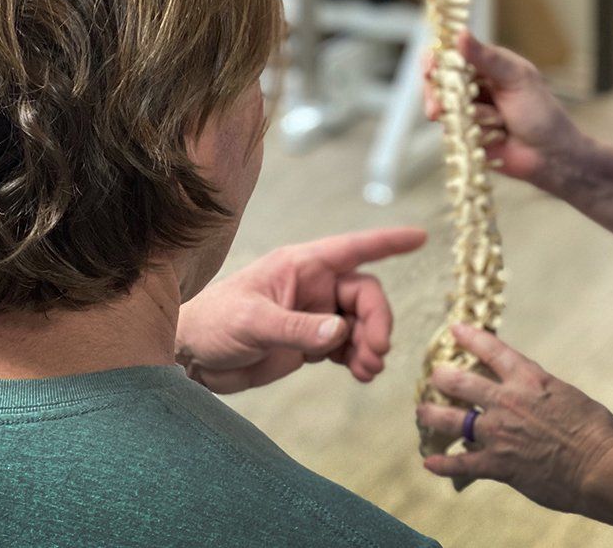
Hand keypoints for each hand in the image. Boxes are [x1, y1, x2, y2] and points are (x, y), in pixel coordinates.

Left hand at [176, 227, 425, 392]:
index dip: (389, 242)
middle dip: (377, 322)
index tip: (420, 237)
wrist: (192, 357)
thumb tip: (341, 333)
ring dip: (371, 344)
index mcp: (302, 266)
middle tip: (375, 353)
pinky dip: (360, 359)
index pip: (354, 248)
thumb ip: (298, 329)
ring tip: (368, 371)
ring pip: (361, 323)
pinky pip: (349, 345)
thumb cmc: (214, 322)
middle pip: (365, 295)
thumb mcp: (253, 323)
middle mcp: (314, 286)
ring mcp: (314, 314)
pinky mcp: (310, 342)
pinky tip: (361, 374)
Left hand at [415, 324, 612, 514]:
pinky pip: (461, 464)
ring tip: (422, 413)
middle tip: (434, 376)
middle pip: (461, 383)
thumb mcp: (567, 395)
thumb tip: (532, 394)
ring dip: (432, 417)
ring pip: (452, 421)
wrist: (600, 467)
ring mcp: (499, 433)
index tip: (455, 329)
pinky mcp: (498, 465)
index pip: (493, 350)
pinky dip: (443, 465)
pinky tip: (429, 463)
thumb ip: (542, 391)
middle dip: (442, 378)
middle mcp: (508, 401)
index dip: (470, 337)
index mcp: (529, 379)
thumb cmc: (595, 430)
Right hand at [422, 30, 586, 188]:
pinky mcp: (465, 134)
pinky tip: (492, 137)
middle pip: (438, 82)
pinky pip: (453, 131)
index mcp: (487, 64)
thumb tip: (459, 34)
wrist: (550, 155)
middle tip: (437, 108)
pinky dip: (470, 133)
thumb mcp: (516, 78)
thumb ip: (486, 58)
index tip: (429, 69)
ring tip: (490, 123)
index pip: (451, 54)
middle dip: (438, 94)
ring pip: (445, 108)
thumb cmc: (540, 111)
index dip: (435, 60)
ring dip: (465, 116)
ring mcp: (468, 110)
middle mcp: (474, 85)